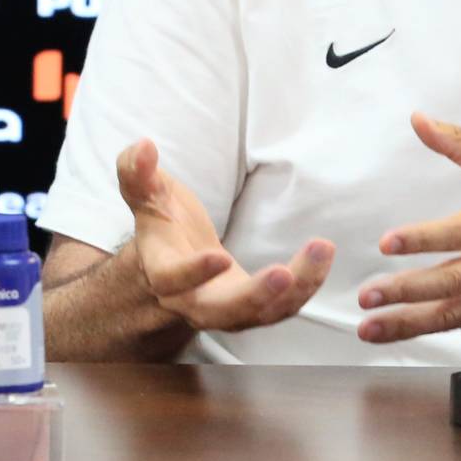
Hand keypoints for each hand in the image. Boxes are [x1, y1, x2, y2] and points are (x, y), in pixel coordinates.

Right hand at [116, 139, 333, 332]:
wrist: (172, 259)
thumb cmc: (161, 222)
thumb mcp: (146, 193)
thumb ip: (137, 172)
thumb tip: (144, 147)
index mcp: (162, 272)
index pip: (172, 280)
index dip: (193, 272)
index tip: (217, 255)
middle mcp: (191, 301)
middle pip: (221, 312)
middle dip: (254, 297)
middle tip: (284, 274)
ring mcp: (225, 311)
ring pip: (261, 313)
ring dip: (295, 289)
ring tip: (321, 250)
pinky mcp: (253, 309)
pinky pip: (282, 307)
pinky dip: (306, 285)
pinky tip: (322, 256)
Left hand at [355, 113, 460, 343]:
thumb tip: (420, 121)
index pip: (459, 233)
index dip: (423, 239)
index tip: (388, 243)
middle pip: (451, 281)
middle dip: (407, 291)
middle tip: (370, 294)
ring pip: (452, 313)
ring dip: (409, 322)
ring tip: (371, 326)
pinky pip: (460, 324)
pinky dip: (427, 331)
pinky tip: (397, 332)